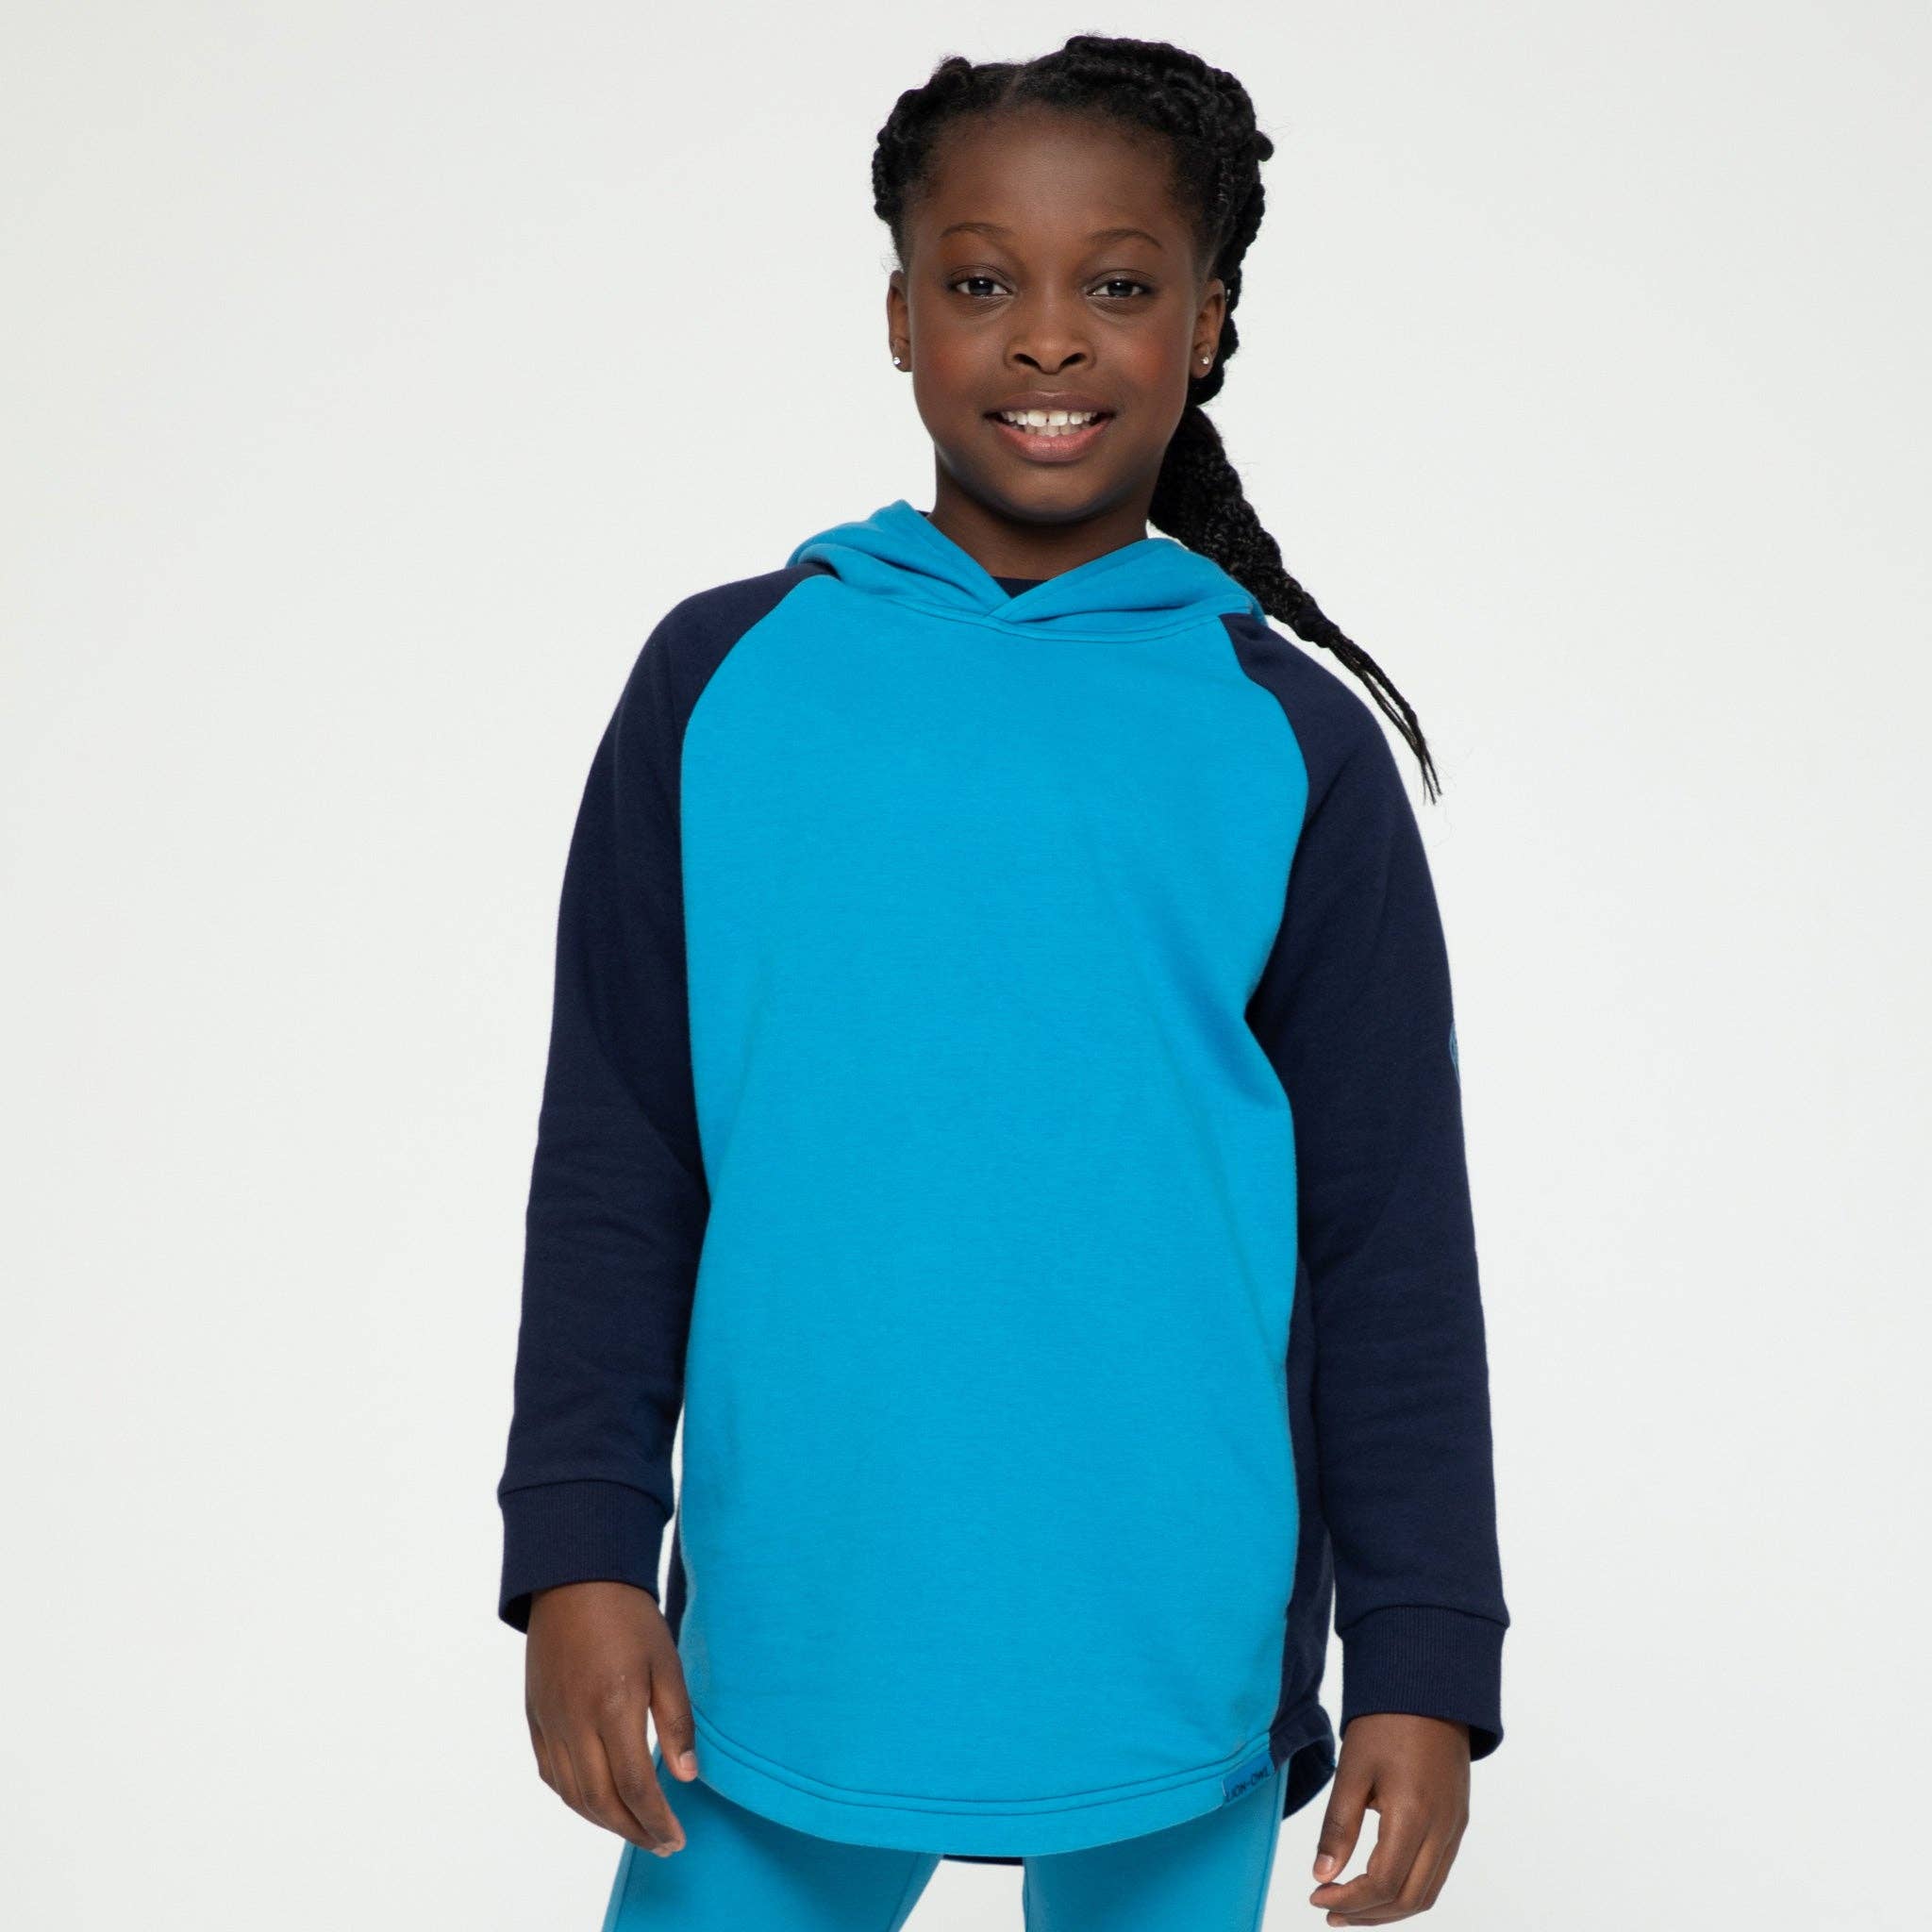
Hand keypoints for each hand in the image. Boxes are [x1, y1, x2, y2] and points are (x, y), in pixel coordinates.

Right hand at [524, 1580, 698, 1856]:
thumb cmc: (629, 1616)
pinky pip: (551, 1774)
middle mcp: (574, 1721)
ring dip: (604, 1821)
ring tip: (636, 1828)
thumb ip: (676, 1722)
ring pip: (572, 1794)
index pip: (633, 1785)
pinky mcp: (535, 1716)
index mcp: (612, 1706)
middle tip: (662, 1843)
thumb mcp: (666, 1662)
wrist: (575, 1578)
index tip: (677, 1838)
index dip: (656, 1819)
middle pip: (600, 1800)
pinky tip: (598, 1801)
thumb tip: (686, 1778)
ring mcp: (550, 1721)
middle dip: (633, 1830)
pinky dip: (575, 1798)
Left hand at [1307, 1713, 1470, 1922]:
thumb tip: (1322, 1876)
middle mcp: (1443, 1829)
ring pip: (1427, 1892)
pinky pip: (1437, 1872)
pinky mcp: (1457, 1820)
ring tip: (1351, 1908)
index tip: (1317, 1896)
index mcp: (1414, 1815)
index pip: (1383, 1883)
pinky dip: (1408, 1889)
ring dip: (1389, 1909)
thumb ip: (1339, 1826)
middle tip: (1329, 1911)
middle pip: (1410, 1899)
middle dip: (1367, 1914)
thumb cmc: (1386, 1722)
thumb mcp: (1353, 1768)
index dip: (1349, 1900)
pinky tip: (1379, 1884)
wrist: (1430, 1686)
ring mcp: (1455, 1827)